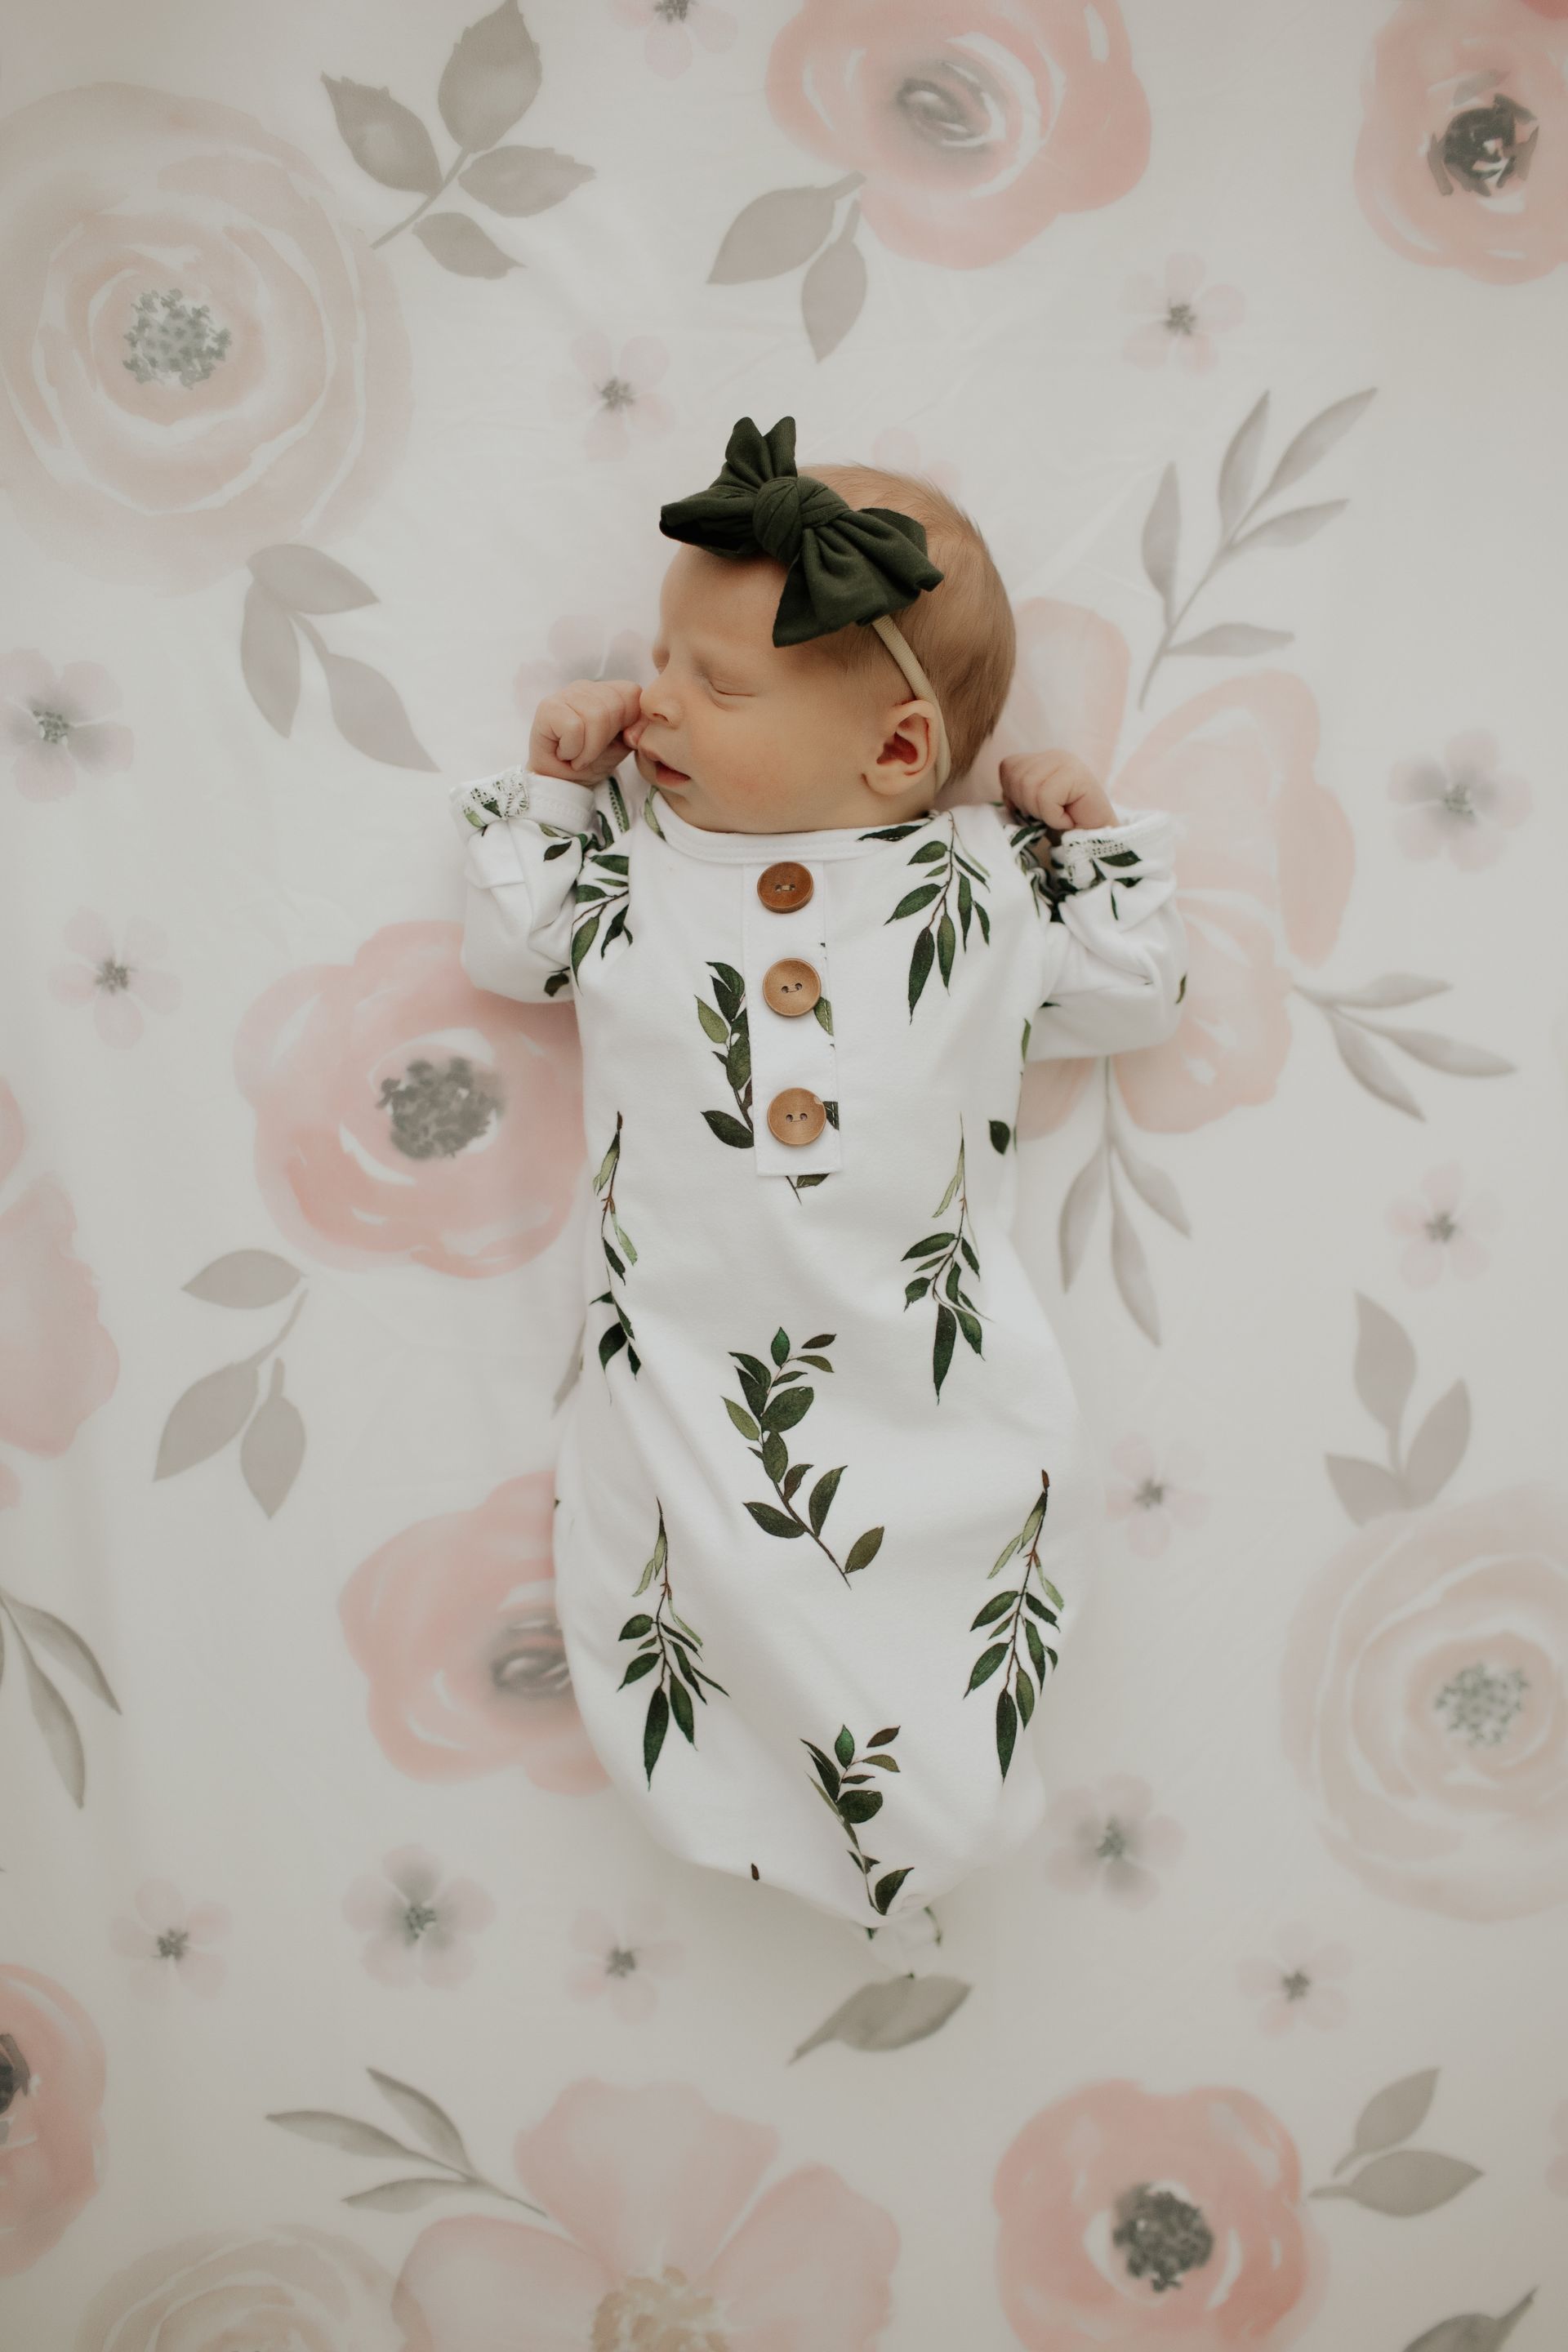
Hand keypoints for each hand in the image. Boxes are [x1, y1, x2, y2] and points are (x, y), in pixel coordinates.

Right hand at [528, 679, 644, 784]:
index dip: (631, 721)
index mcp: (607, 692)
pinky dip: (572, 749)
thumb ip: (637, 730)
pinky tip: (563, 752)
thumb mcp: (622, 747)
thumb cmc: (589, 764)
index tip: (615, 743)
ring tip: (577, 755)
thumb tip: (634, 730)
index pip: (632, 693)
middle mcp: (586, 688)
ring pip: (596, 716)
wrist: (558, 784)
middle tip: (590, 754)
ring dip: (589, 749)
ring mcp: (566, 694)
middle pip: (615, 705)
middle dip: (607, 740)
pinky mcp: (548, 707)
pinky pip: (574, 727)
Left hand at [998, 749, 1116, 834]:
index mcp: (1040, 759)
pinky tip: (1069, 819)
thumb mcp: (1031, 806)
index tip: (1038, 808)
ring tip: (1060, 815)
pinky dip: (1054, 817)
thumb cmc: (1063, 825)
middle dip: (1028, 805)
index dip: (1014, 795)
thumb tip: (1006, 795)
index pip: (1007, 767)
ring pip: (1029, 787)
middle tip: (1051, 814)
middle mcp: (1054, 755)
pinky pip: (1046, 796)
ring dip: (1042, 812)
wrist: (1095, 840)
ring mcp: (1067, 762)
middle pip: (1016, 777)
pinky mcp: (1078, 775)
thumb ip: (1015, 793)